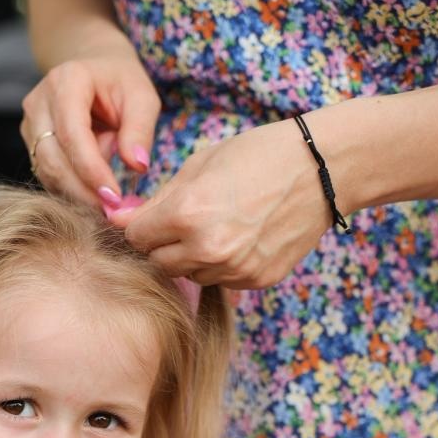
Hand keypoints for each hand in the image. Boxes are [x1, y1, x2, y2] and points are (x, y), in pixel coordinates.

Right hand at [21, 48, 159, 205]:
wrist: (94, 71)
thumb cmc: (121, 83)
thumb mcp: (142, 97)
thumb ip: (140, 130)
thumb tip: (137, 166)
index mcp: (66, 81)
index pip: (72, 134)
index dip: (91, 171)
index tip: (114, 198)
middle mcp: (39, 102)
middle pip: (53, 159)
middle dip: (83, 192)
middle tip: (112, 211)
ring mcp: (30, 124)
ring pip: (47, 172)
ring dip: (77, 194)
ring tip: (107, 203)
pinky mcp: (31, 144)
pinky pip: (48, 176)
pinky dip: (71, 190)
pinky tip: (93, 195)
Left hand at [111, 117, 333, 288]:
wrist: (320, 170)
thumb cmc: (258, 156)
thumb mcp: (199, 165)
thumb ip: (157, 200)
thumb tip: (117, 220)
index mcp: (187, 213)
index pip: (136, 237)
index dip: (139, 225)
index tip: (149, 215)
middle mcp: (208, 248)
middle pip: (158, 262)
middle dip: (162, 243)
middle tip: (185, 219)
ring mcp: (233, 269)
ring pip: (188, 275)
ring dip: (191, 256)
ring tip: (217, 224)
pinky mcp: (253, 281)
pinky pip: (219, 280)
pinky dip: (220, 264)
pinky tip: (239, 237)